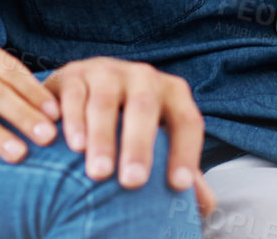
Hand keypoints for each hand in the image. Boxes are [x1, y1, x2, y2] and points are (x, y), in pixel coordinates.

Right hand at [44, 57, 215, 214]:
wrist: (89, 83)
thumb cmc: (130, 120)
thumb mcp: (159, 135)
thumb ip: (178, 164)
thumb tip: (205, 204)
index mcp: (171, 92)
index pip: (186, 119)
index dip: (186, 151)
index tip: (179, 185)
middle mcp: (142, 77)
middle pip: (144, 107)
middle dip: (139, 145)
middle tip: (133, 182)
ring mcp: (106, 72)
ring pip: (105, 102)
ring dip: (102, 138)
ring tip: (99, 173)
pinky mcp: (73, 76)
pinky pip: (73, 96)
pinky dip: (72, 121)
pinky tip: (71, 146)